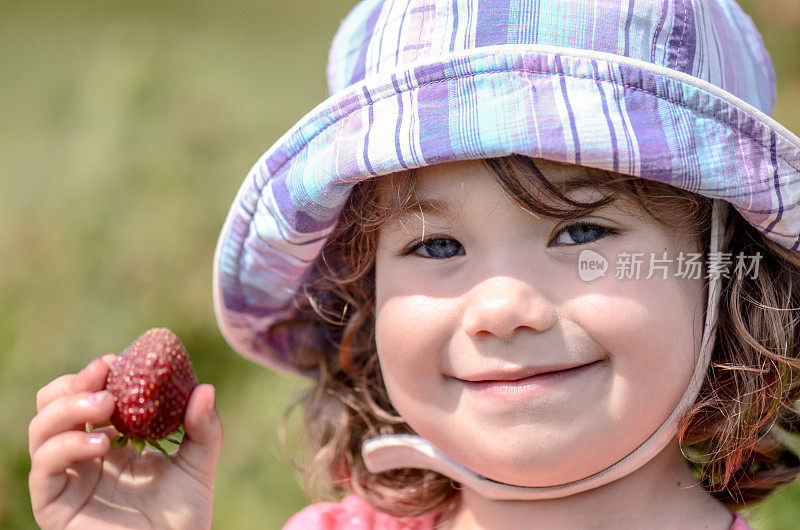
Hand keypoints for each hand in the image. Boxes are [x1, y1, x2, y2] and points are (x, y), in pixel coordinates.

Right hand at [28, 354, 222, 528]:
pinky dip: (67, 446)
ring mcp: (67, 477)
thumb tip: (204, 389)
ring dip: (68, 407)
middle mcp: (83, 455)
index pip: (87, 395)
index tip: (118, 359)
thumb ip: (203, 430)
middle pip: (53, 404)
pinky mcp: (54, 504)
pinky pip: (45, 467)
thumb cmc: (181, 519)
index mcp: (111, 441)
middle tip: (106, 374)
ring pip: (40, 429)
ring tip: (106, 405)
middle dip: (74, 383)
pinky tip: (101, 443)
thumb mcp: (198, 467)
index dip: (96, 374)